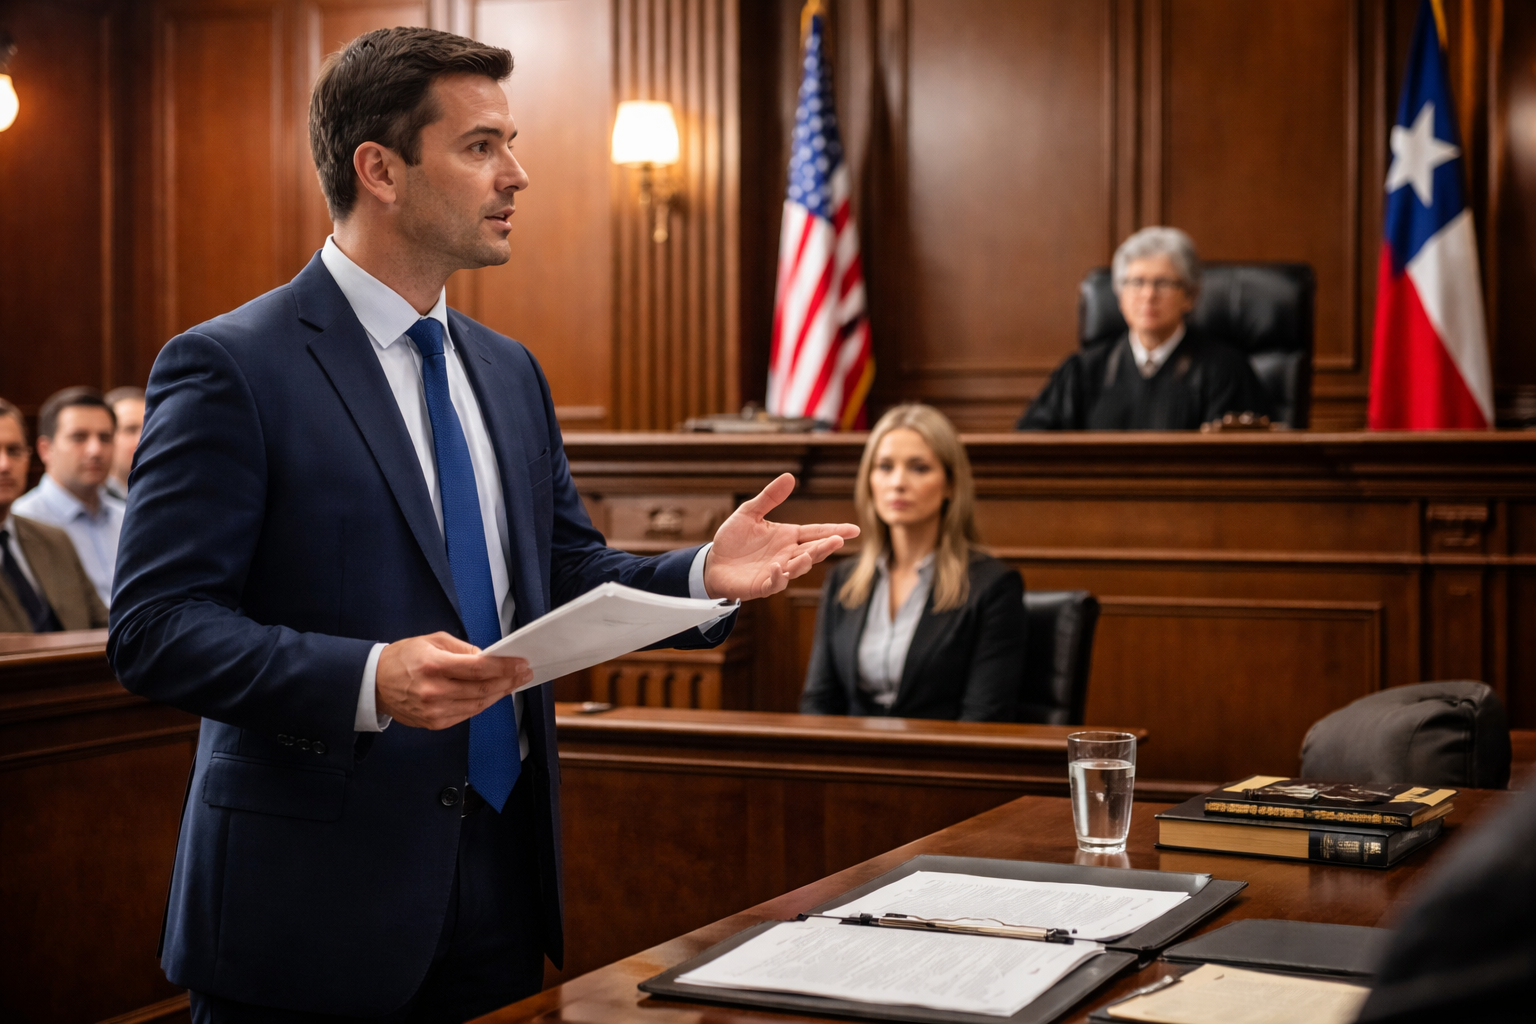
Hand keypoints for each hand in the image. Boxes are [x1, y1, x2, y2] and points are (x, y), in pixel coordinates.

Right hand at [375, 632, 532, 729]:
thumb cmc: (403, 658)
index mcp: (434, 665)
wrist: (374, 683)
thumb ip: (463, 649)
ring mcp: (434, 710)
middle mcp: (434, 691)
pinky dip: (483, 704)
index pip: (479, 668)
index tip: (520, 663)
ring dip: (500, 694)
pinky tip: (493, 695)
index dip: (504, 667)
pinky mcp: (434, 723)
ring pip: (478, 704)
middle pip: (482, 689)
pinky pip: (467, 714)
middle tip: (524, 673)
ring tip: (513, 684)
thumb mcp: (432, 641)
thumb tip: (487, 657)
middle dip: (508, 681)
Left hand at [703, 473, 858, 599]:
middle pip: (812, 551)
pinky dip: (777, 577)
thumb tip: (790, 477)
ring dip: (805, 562)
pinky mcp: (762, 585)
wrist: (713, 563)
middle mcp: (787, 554)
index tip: (854, 530)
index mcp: (788, 537)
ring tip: (810, 554)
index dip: (835, 530)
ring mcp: (777, 571)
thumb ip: (769, 497)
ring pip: (797, 568)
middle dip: (825, 547)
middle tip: (838, 540)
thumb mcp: (749, 512)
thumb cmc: (733, 539)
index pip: (816, 532)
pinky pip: (774, 584)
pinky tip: (776, 568)